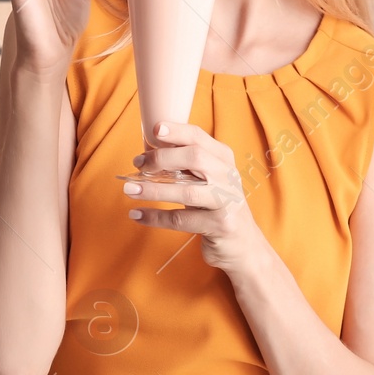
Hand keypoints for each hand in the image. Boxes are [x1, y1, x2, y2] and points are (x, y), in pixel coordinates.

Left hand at [123, 121, 263, 273]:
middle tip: (138, 164)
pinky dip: (155, 217)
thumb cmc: (216, 206)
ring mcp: (227, 202)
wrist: (244, 244)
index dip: (177, 131)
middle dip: (162, 158)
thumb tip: (146, 155)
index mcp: (223, 159)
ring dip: (154, 190)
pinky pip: (181, 220)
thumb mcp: (207, 180)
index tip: (154, 129)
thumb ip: (186, 166)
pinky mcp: (220, 226)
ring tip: (129, 189)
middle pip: (195, 158)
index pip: (199, 137)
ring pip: (187, 191)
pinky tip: (137, 214)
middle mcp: (228, 176)